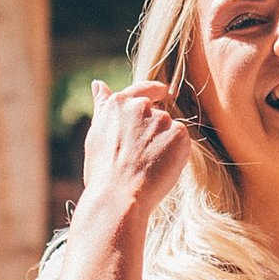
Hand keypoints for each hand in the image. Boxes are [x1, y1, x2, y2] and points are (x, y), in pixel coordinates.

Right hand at [81, 80, 193, 224]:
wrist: (118, 196)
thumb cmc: (103, 171)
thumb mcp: (96, 133)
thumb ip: (102, 107)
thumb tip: (98, 84)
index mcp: (118, 103)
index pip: (143, 90)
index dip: (155, 92)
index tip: (164, 92)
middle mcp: (140, 106)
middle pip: (158, 114)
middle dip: (155, 131)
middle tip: (142, 156)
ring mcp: (161, 119)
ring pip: (170, 130)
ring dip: (165, 144)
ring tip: (148, 166)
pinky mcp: (179, 134)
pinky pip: (181, 143)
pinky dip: (176, 155)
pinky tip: (160, 168)